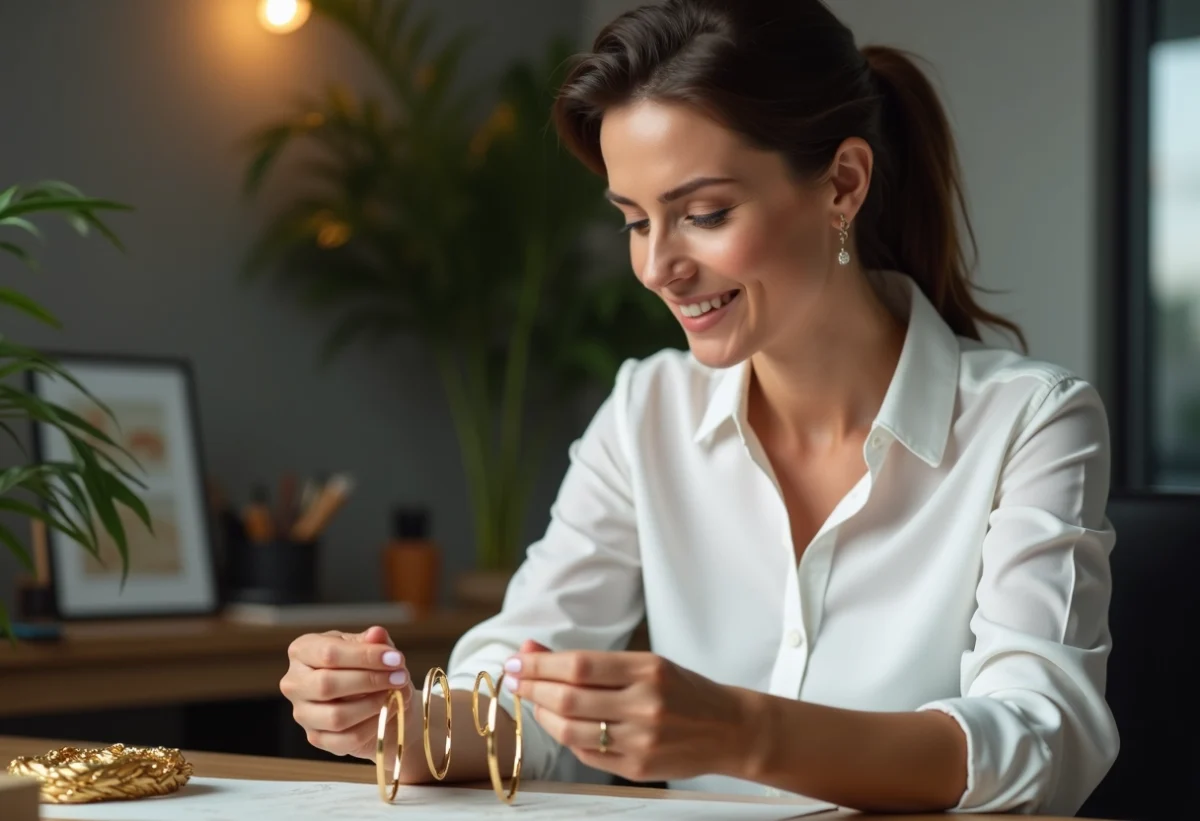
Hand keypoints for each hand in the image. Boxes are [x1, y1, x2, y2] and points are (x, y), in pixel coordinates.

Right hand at [281, 625, 417, 765]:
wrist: (376, 698)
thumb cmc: (369, 666)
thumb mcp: (372, 647)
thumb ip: (374, 641)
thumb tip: (377, 634)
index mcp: (303, 651)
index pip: (329, 653)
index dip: (365, 656)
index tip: (396, 659)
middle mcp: (294, 683)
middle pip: (327, 684)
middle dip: (370, 681)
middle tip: (400, 677)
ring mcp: (302, 713)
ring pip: (335, 716)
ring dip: (373, 705)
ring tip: (394, 694)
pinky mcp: (315, 738)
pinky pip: (345, 739)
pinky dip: (372, 727)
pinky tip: (387, 712)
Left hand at [502, 649, 752, 782]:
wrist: (729, 729)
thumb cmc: (684, 691)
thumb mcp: (644, 664)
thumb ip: (589, 661)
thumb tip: (532, 650)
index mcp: (648, 670)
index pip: (579, 666)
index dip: (539, 664)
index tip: (516, 661)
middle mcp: (645, 705)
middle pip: (569, 697)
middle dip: (531, 687)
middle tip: (513, 679)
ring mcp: (641, 740)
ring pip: (571, 729)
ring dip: (541, 714)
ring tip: (531, 701)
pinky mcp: (637, 767)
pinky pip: (586, 752)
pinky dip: (565, 736)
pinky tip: (559, 722)